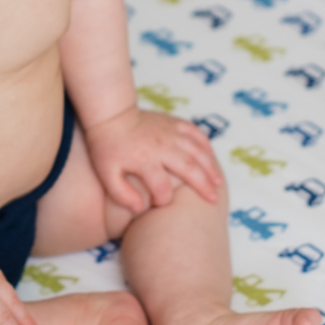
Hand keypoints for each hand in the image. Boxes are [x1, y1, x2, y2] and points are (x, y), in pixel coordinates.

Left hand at [84, 105, 224, 215]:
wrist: (111, 115)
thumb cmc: (107, 147)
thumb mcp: (106, 173)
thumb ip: (121, 194)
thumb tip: (138, 209)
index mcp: (144, 160)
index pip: (161, 185)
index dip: (164, 199)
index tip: (163, 205)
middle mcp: (161, 146)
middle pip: (188, 168)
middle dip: (202, 185)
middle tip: (213, 199)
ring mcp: (169, 133)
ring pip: (196, 150)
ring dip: (209, 167)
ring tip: (218, 182)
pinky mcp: (173, 123)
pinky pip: (194, 132)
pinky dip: (205, 144)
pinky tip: (210, 157)